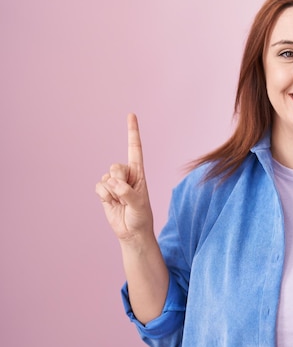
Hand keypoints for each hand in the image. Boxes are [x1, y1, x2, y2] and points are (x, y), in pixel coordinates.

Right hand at [96, 114, 153, 242]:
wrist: (132, 232)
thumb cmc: (141, 217)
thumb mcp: (139, 205)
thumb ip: (127, 192)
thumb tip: (113, 183)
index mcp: (139, 172)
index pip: (134, 148)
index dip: (132, 131)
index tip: (131, 114)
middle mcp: (126, 174)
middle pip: (115, 166)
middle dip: (119, 181)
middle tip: (126, 194)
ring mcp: (114, 182)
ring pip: (106, 178)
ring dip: (112, 192)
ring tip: (121, 201)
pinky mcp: (104, 191)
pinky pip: (98, 187)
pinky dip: (104, 196)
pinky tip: (112, 202)